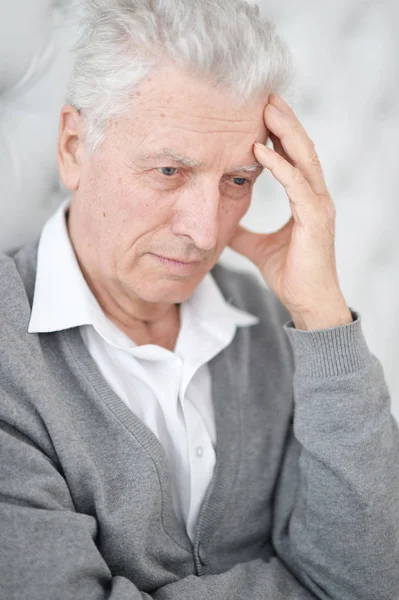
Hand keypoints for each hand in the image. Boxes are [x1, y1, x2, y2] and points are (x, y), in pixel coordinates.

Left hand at [228, 94, 352, 329]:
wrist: (307, 303)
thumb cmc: (290, 274)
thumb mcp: (258, 246)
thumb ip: (243, 231)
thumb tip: (224, 223)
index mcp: (306, 199)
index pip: (293, 156)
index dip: (279, 132)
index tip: (259, 111)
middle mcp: (316, 197)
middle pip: (301, 148)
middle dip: (284, 120)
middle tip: (264, 95)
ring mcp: (318, 207)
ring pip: (304, 159)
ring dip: (285, 132)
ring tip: (265, 109)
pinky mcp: (315, 221)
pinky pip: (298, 186)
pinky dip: (280, 167)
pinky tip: (260, 151)